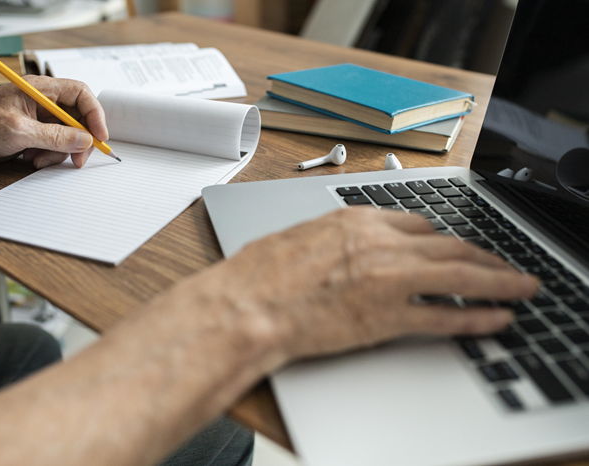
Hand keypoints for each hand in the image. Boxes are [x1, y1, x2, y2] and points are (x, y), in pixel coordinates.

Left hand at [0, 76, 107, 167]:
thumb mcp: (18, 132)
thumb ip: (55, 136)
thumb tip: (84, 139)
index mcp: (39, 89)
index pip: (80, 93)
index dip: (94, 114)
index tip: (99, 136)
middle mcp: (41, 101)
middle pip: (78, 118)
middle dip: (79, 140)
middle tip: (77, 159)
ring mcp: (38, 118)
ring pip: (68, 135)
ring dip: (59, 152)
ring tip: (39, 159)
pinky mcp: (33, 134)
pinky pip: (54, 145)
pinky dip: (48, 156)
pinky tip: (30, 159)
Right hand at [217, 207, 538, 360]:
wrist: (248, 304)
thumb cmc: (262, 273)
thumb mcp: (302, 239)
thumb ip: (336, 240)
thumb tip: (344, 247)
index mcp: (357, 221)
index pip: (417, 224)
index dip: (443, 239)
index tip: (455, 248)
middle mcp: (380, 243)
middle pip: (449, 245)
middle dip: (485, 255)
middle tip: (507, 265)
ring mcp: (387, 279)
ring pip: (459, 274)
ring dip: (497, 280)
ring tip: (519, 286)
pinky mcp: (386, 316)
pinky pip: (444, 315)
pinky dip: (476, 317)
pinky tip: (496, 318)